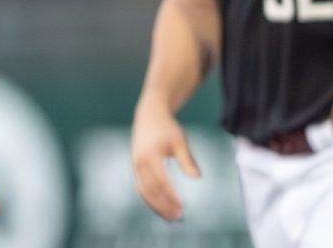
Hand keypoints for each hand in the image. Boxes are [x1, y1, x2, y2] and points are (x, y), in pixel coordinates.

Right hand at [131, 99, 199, 219]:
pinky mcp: (135, 165)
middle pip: (150, 190)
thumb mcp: (179, 141)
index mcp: (151, 155)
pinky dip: (150, 198)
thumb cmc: (166, 128)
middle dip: (164, 205)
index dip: (171, 195)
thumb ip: (187, 160)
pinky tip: (161, 205)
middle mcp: (140, 161)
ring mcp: (135, 164)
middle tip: (178, 216)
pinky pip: (141, 186)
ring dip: (156, 205)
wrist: (149, 115)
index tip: (183, 206)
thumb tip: (197, 177)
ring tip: (170, 215)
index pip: (162, 181)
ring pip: (144, 190)